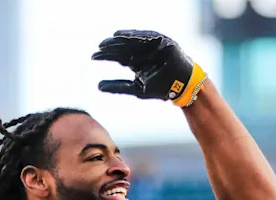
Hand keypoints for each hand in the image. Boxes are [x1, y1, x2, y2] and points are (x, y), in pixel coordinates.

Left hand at [92, 30, 206, 105]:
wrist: (182, 87)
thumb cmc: (161, 89)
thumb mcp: (136, 89)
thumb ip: (118, 86)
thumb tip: (98, 86)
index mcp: (136, 63)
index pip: (118, 57)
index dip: (106, 56)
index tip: (93, 57)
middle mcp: (142, 53)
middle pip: (123, 47)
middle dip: (111, 47)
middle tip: (98, 48)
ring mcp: (151, 46)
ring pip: (132, 40)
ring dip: (120, 39)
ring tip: (109, 39)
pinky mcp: (161, 41)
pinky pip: (145, 36)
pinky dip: (134, 35)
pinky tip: (122, 35)